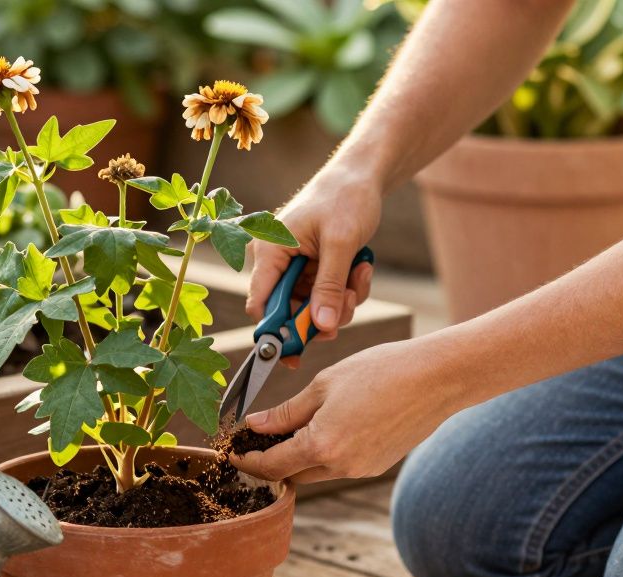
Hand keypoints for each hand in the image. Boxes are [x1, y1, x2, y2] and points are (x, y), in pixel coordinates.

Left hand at [230, 338, 469, 483]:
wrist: (436, 378)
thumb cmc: (381, 371)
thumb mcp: (324, 385)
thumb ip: (286, 412)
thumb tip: (256, 424)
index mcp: (322, 446)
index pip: (271, 466)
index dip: (248, 462)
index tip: (234, 454)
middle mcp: (341, 467)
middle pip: (292, 474)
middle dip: (273, 460)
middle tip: (260, 437)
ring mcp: (362, 469)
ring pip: (317, 471)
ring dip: (301, 456)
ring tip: (295, 427)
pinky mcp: (378, 466)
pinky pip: (341, 466)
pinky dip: (327, 453)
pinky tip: (329, 426)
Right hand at [246, 169, 380, 347]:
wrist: (362, 177)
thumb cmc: (346, 198)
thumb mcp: (341, 244)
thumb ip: (329, 287)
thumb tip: (321, 327)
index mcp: (270, 251)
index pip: (260, 304)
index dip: (274, 332)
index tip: (294, 353)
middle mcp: (277, 262)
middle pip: (289, 312)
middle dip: (321, 315)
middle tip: (346, 309)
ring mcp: (296, 268)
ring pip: (314, 307)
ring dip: (341, 302)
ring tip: (360, 274)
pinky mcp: (314, 270)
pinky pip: (328, 296)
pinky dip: (347, 290)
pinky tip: (361, 268)